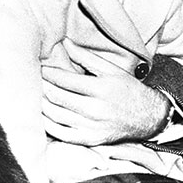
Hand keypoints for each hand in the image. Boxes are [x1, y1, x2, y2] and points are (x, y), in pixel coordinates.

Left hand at [40, 40, 170, 145]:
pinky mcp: (90, 140)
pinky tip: (43, 114)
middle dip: (42, 87)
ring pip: (56, 115)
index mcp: (101, 89)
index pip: (65, 80)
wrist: (148, 117)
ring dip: (42, 104)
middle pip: (57, 97)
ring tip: (36, 94)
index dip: (49, 73)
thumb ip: (86, 56)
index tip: (41, 68)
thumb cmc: (127, 89)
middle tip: (34, 80)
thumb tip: (65, 42)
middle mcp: (96, 110)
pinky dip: (48, 124)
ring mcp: (92, 127)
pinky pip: (61, 134)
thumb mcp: (111, 69)